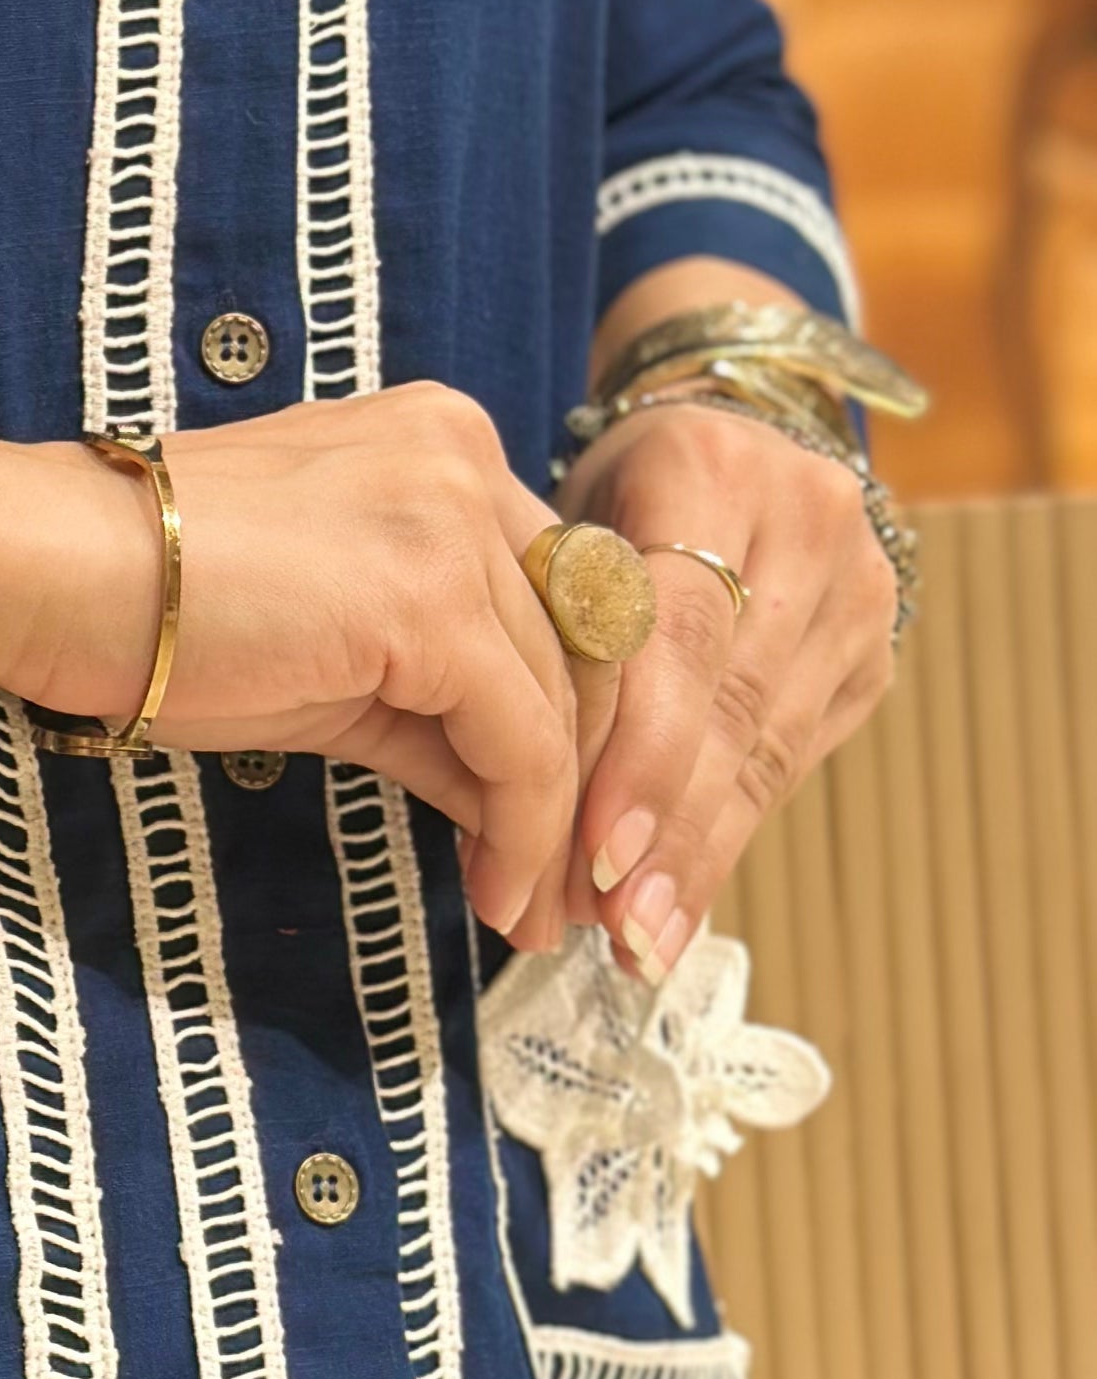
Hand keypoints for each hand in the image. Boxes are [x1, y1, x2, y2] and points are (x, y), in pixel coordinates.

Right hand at [0, 385, 603, 945]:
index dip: (574, 716)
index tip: (566, 819)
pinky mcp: (433, 600)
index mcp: (445, 445)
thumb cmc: (146, 610)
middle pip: (583, 643)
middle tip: (575, 889)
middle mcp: (469, 458)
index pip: (559, 594)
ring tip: (538, 914)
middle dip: (589, 778)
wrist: (47, 571)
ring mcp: (455, 520)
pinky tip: (502, 894)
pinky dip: (524, 830)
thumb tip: (505, 797)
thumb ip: (427, 697)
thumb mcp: (324, 650)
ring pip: (561, 700)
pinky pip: (519, 741)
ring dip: (559, 825)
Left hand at [558, 398, 896, 978]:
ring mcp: (854, 582)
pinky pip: (788, 757)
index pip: (678, 631)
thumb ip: (549, 636)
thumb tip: (509, 795)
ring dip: (698, 851)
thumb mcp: (557, 529)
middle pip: (730, 698)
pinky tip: (679, 906)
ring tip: (639, 939)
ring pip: (765, 742)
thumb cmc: (598, 497)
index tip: (595, 850)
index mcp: (705, 464)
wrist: (717, 438)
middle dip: (667, 825)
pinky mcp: (869, 644)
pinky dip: (725, 835)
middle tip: (611, 925)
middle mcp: (802, 517)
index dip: (641, 750)